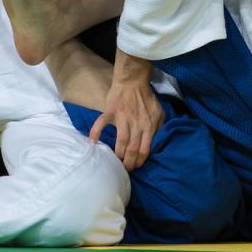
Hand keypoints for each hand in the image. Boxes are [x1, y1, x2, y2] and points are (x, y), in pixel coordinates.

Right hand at [89, 51, 163, 170]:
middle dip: (128, 163)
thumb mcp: (159, 112)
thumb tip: (156, 143)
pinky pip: (101, 124)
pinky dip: (95, 134)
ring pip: (121, 142)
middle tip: (124, 169)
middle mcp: (137, 124)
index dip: (140, 161)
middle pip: (133, 149)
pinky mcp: (111, 112)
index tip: (135, 167)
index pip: (145, 150)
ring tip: (114, 162)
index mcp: (149, 126)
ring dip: (118, 154)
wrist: (133, 81)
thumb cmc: (146, 98)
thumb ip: (158, 127)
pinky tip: (92, 144)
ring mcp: (123, 118)